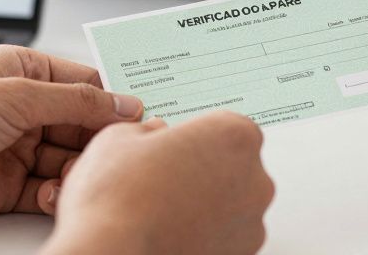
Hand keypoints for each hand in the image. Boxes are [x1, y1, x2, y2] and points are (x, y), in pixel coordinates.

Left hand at [0, 45, 144, 229]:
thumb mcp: (14, 97)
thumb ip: (75, 103)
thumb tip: (126, 103)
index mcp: (23, 72)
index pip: (86, 84)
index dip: (116, 100)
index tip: (147, 114)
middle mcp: (21, 109)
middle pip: (82, 126)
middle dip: (101, 142)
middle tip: (122, 154)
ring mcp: (15, 148)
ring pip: (69, 161)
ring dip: (78, 172)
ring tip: (78, 178)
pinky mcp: (5, 187)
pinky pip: (47, 191)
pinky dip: (57, 195)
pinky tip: (54, 196)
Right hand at [42, 112, 274, 254]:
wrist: (112, 251)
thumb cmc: (118, 195)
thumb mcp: (121, 137)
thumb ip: (148, 130)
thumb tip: (153, 134)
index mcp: (233, 135)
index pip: (226, 125)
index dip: (196, 134)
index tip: (176, 144)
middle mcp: (255, 177)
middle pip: (234, 164)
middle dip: (205, 167)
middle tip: (164, 176)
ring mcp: (251, 220)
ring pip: (232, 202)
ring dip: (207, 201)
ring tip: (163, 209)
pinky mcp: (242, 253)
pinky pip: (226, 234)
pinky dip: (206, 232)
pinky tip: (173, 230)